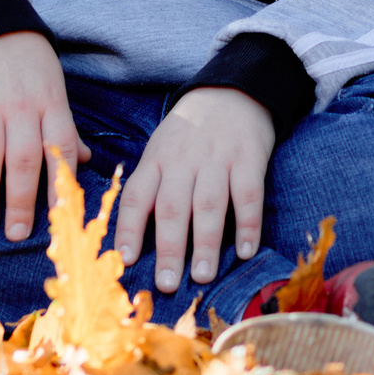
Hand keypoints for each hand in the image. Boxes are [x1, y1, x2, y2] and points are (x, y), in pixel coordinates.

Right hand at [0, 31, 87, 239]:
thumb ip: (64, 128)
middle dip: (21, 200)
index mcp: (51, 105)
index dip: (60, 185)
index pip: (61, 148)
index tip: (58, 218)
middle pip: (23, 158)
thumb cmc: (28, 69)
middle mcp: (21, 105)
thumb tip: (83, 162)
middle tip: (15, 234)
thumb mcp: (55, 91)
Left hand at [113, 87, 274, 294]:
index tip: (125, 262)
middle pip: (172, 207)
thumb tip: (133, 239)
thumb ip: (150, 186)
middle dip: (169, 248)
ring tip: (203, 276)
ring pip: (208, 204)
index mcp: (155, 160)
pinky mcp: (248, 158)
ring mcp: (216, 158)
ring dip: (206, 243)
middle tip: (167, 283)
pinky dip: (247, 224)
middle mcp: (182, 160)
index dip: (128, 230)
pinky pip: (248, 195)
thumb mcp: (160, 149)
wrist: (232, 91)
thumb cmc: (189, 133)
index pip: (135, 197)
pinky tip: (246, 251)